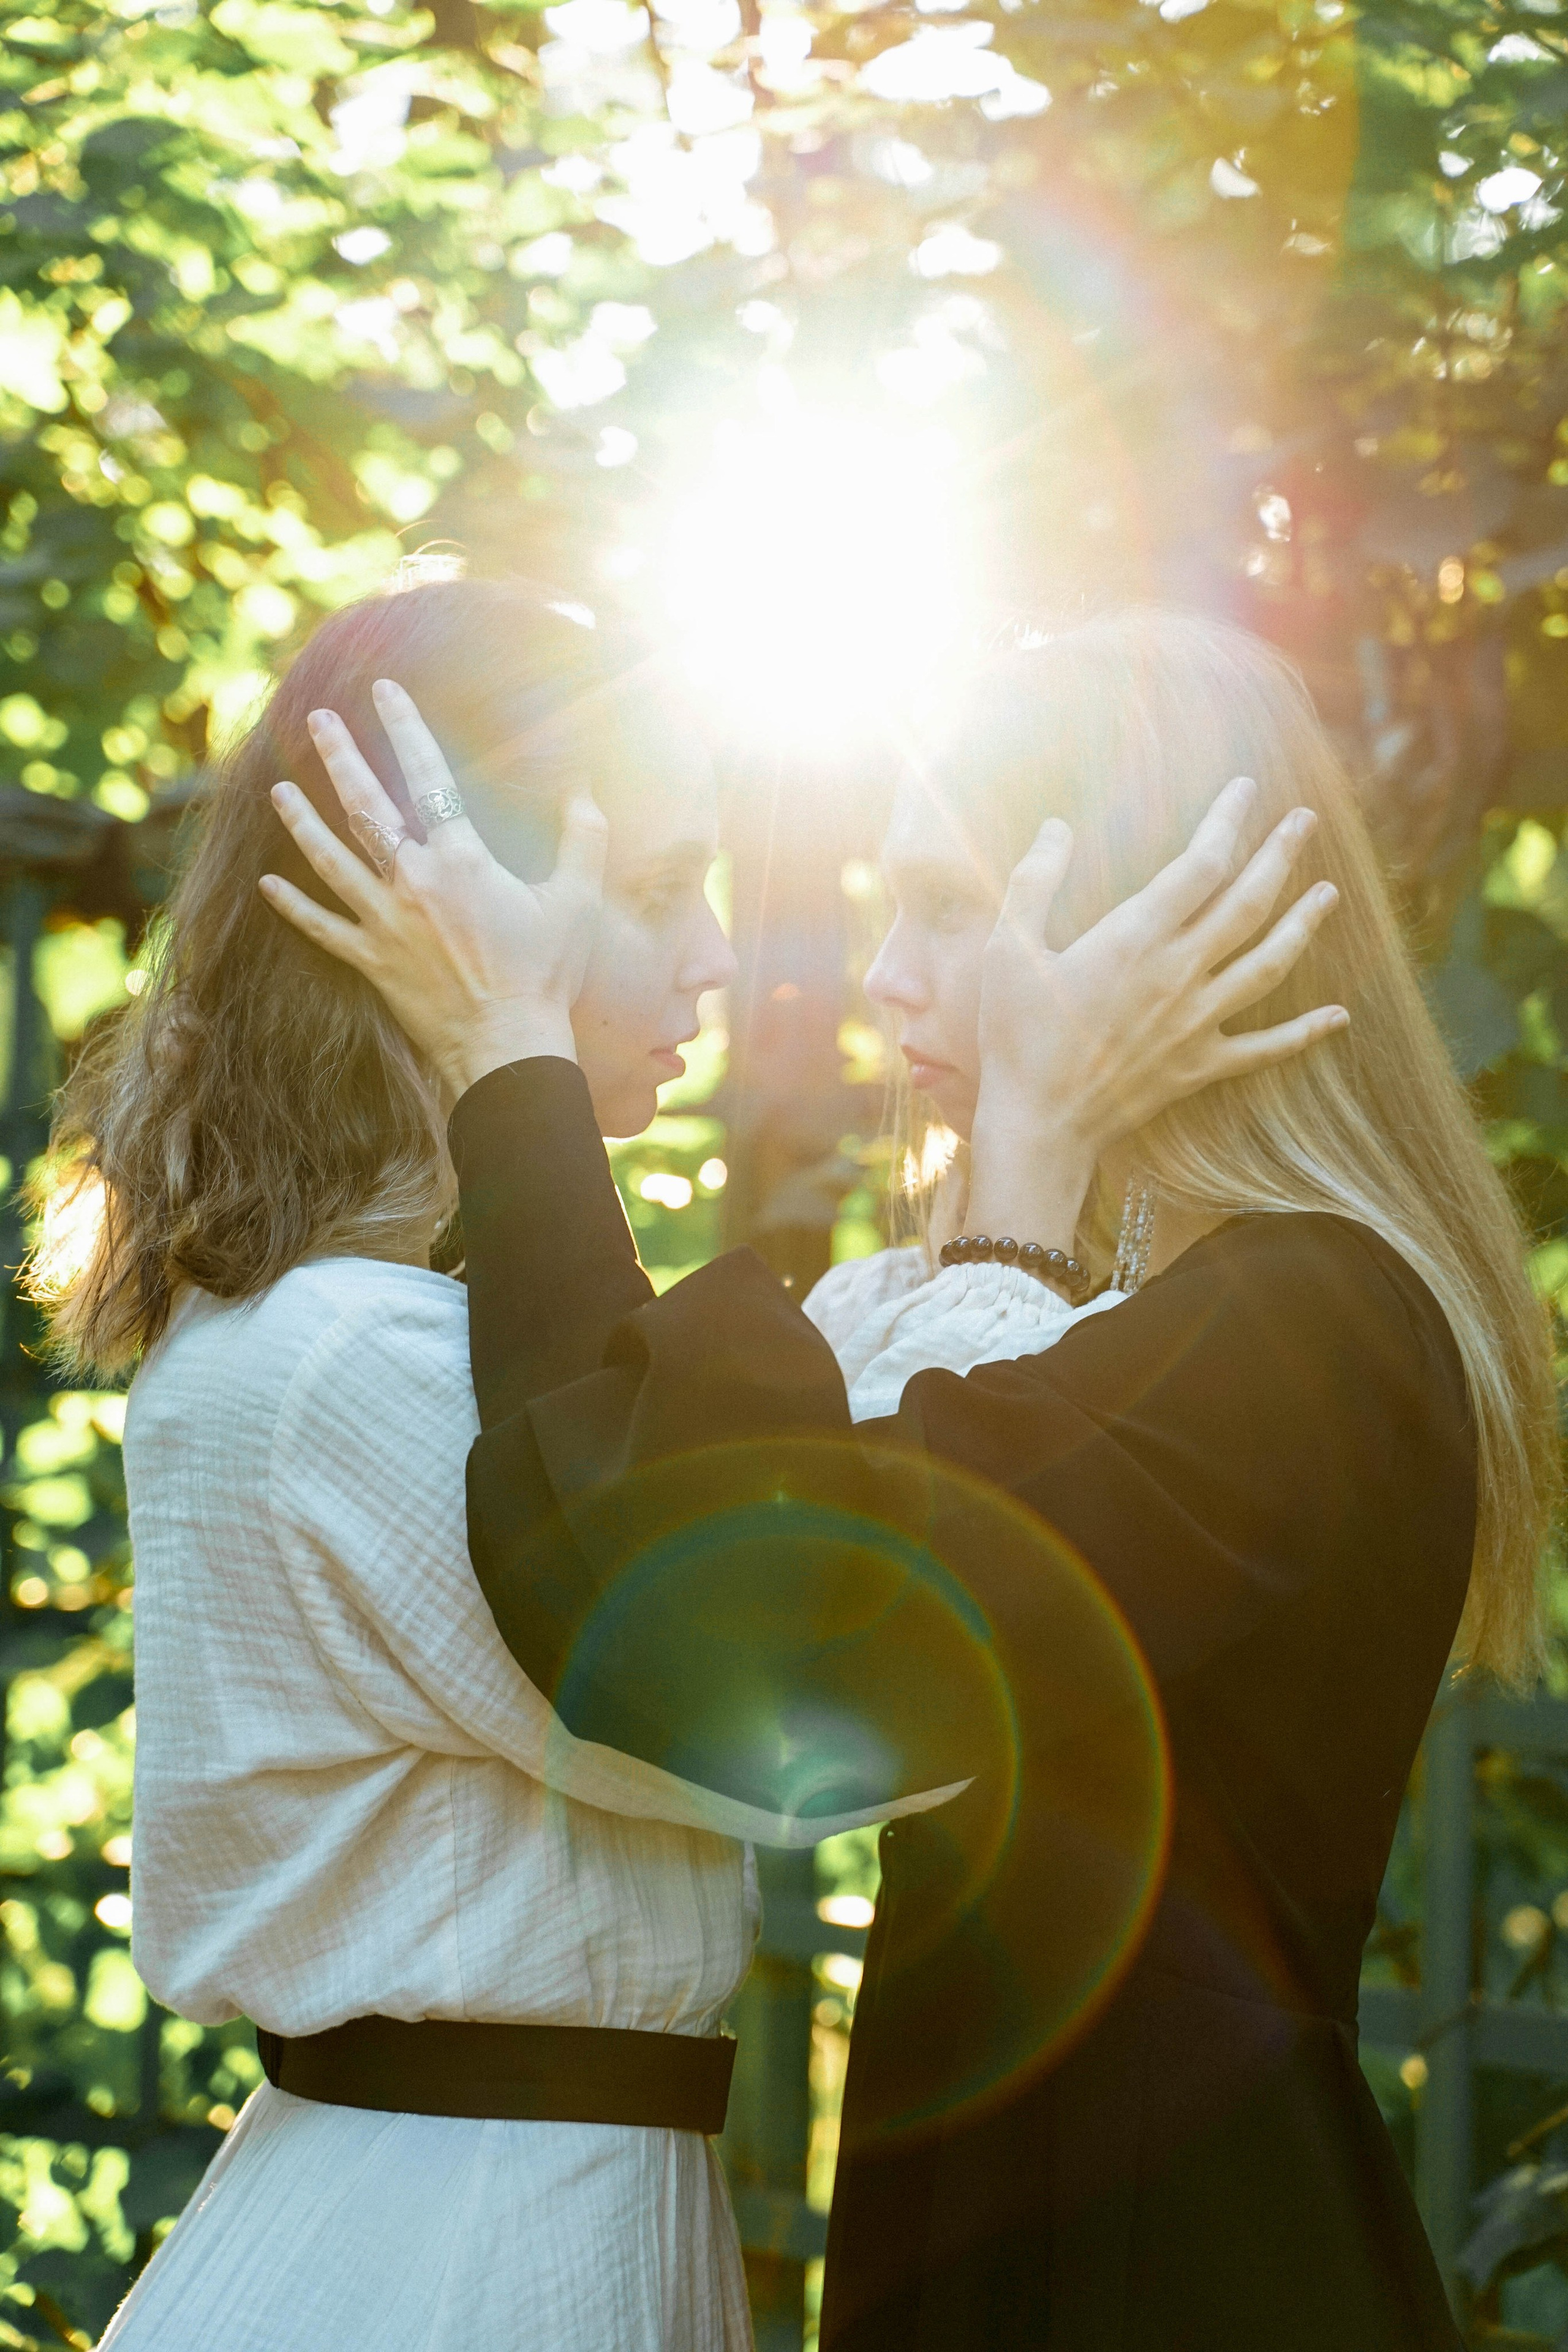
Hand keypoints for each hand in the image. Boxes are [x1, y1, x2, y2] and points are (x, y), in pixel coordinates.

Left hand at [258, 679, 607, 1097]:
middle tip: (315, 719)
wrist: (508, 1046)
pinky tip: (267, 885)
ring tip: (277, 789)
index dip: (405, 728)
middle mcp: (415, 882)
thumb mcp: (578, 899)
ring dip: (301, 822)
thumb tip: (585, 785)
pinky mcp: (371, 962)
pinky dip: (293, 907)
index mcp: (463, 860)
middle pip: (365, 806)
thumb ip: (583, 836)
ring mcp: (386, 922)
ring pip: (331, 860)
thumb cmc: (548, 974)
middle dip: (339, 757)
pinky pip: (322, 929)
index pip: (428, 777)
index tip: (384, 692)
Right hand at [967, 777, 1345, 1240]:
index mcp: (1135, 938)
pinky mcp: (1199, 1066)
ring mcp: (1196, 1022)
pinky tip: (1339, 1017)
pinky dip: (1305, 1033)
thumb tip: (1056, 826)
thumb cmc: (1016, 1035)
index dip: (1229, 820)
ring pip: (1268, 965)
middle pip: (1248, 904)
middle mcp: (1178, 974)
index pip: (1201, 863)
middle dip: (1281, 856)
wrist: (1037, 1123)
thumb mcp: (1008, 949)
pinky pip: (1265, 1048)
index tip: (1247, 789)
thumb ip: (1035, 881)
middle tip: (1305, 821)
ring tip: (1330, 893)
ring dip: (1304, 925)